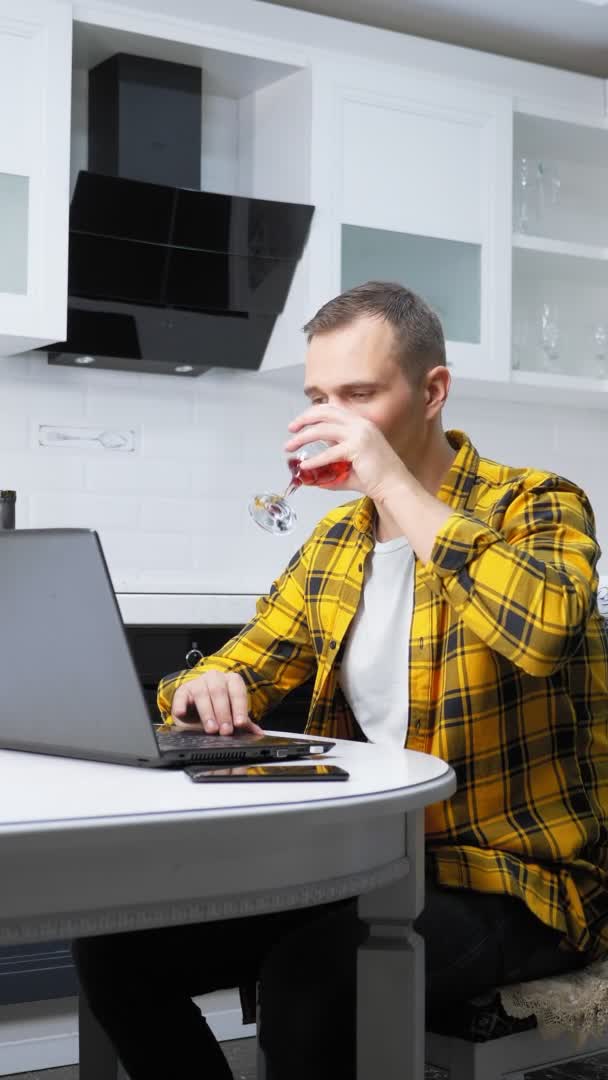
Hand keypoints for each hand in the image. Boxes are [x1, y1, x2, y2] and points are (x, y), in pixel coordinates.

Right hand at [171, 670, 263, 735]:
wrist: (196, 707)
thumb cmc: (217, 709)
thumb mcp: (231, 716)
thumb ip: (244, 723)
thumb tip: (259, 733)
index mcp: (231, 681)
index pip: (238, 691)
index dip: (239, 708)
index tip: (240, 723)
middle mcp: (215, 678)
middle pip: (220, 692)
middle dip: (223, 713)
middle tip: (225, 730)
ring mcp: (198, 682)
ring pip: (202, 693)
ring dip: (207, 712)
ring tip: (211, 728)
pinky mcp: (182, 690)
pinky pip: (181, 696)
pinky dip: (181, 705)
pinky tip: (182, 713)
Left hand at [285, 404, 407, 501]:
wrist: (394, 486)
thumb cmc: (376, 477)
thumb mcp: (349, 465)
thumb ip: (331, 463)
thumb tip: (311, 472)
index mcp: (360, 423)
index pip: (332, 409)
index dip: (312, 413)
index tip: (298, 423)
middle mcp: (360, 424)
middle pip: (324, 412)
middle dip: (304, 419)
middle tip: (291, 429)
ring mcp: (360, 434)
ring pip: (322, 430)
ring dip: (303, 438)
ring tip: (290, 447)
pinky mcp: (358, 448)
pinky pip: (329, 453)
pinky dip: (315, 459)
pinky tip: (305, 465)